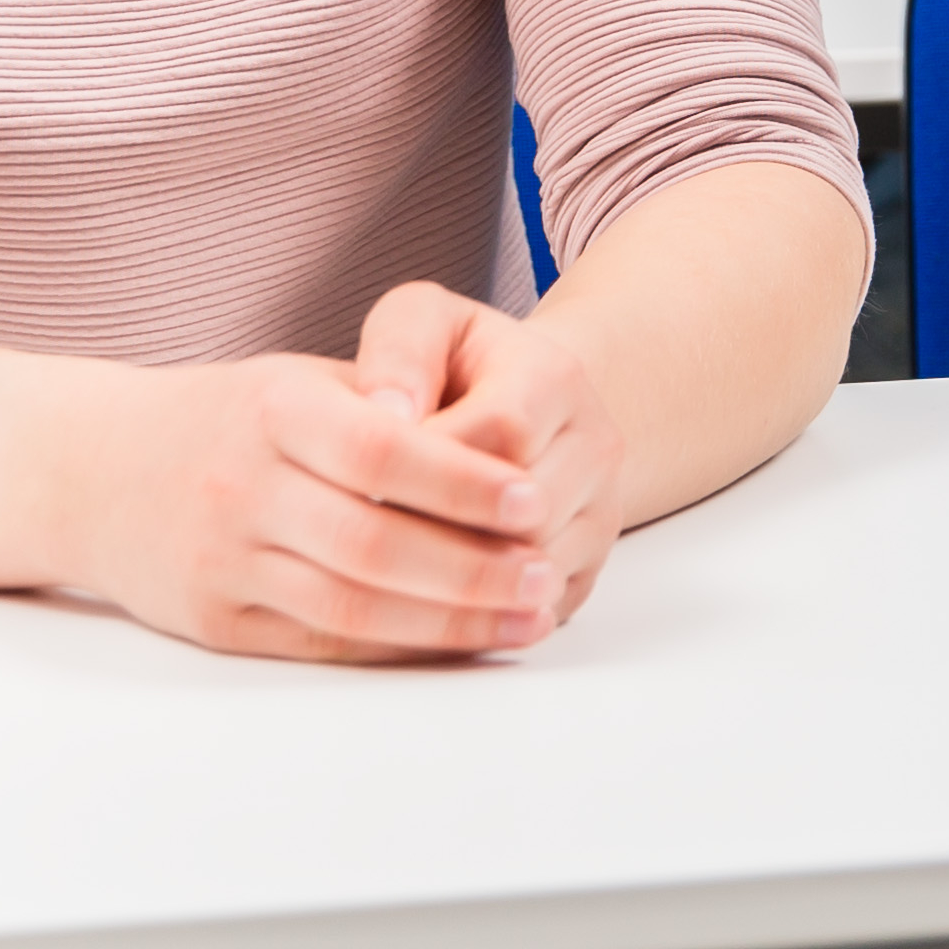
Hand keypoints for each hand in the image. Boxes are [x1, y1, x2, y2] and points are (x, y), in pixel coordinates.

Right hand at [43, 331, 569, 663]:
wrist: (83, 471)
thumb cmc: (223, 417)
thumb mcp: (297, 380)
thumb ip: (389, 407)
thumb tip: (504, 458)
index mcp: (273, 409)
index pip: (384, 451)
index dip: (464, 483)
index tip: (534, 501)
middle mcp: (241, 486)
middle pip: (373, 543)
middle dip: (473, 570)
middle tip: (548, 578)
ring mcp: (221, 560)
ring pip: (350, 605)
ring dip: (449, 622)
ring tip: (526, 618)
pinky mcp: (213, 619)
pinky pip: (319, 641)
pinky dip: (396, 647)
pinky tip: (457, 641)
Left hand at [354, 281, 637, 626]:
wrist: (529, 410)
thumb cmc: (458, 368)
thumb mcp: (424, 324)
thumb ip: (399, 350)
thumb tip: (383, 411)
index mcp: (556, 376)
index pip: (501, 432)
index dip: (425, 468)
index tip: (348, 487)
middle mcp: (597, 445)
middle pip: (523, 514)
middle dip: (433, 538)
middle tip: (345, 553)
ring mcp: (603, 514)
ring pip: (532, 572)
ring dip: (453, 589)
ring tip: (371, 588)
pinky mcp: (588, 570)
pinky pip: (535, 614)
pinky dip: (473, 623)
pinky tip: (408, 616)